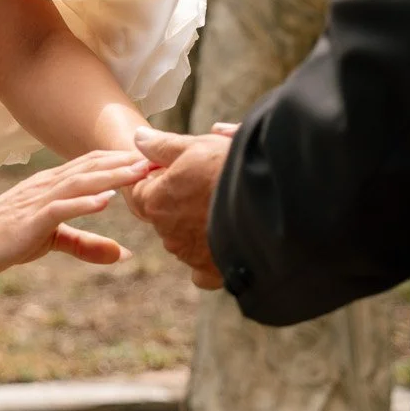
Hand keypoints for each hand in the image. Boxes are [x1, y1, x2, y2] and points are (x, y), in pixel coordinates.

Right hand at [0, 150, 150, 278]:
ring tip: (139, 171)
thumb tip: (123, 255)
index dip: (123, 161)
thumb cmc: (7, 236)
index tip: (154, 158)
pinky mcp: (30, 220)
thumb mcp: (53, 240)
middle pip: (92, 168)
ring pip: (80, 182)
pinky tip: (104, 200)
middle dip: (126, 162)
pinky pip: (60, 208)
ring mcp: (39, 200)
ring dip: (111, 175)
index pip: (92, 166)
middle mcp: (49, 185)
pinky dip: (83, 203)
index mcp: (54, 186)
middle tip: (159, 156)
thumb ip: (86, 244)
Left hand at [124, 125, 235, 288]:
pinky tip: (222, 244)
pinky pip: (202, 271)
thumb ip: (162, 146)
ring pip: (184, 240)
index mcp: (156, 201)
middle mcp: (167, 232)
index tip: (183, 169)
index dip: (160, 177)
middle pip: (165, 215)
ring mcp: (189, 255)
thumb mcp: (194, 147)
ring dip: (196, 227)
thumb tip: (138, 139)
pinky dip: (208, 259)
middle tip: (208, 185)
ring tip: (225, 206)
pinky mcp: (212, 271)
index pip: (141, 190)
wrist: (270, 202)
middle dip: (180, 202)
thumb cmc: (228, 169)